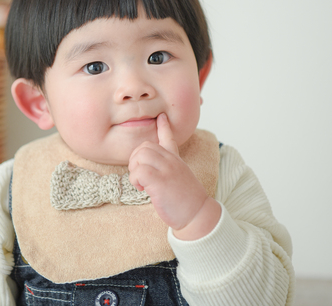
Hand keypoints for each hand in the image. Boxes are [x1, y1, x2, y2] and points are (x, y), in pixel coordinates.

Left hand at [128, 114, 220, 239]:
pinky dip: (135, 180)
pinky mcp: (160, 181)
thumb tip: (152, 169)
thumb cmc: (186, 201)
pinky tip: (143, 189)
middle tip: (140, 176)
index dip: (164, 126)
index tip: (161, 117)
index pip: (169, 138)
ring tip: (142, 183)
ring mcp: (166, 169)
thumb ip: (169, 169)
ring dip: (135, 170)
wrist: (197, 215)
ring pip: (139, 156)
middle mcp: (171, 161)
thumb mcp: (180, 178)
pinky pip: (138, 171)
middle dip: (136, 160)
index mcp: (176, 160)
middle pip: (144, 146)